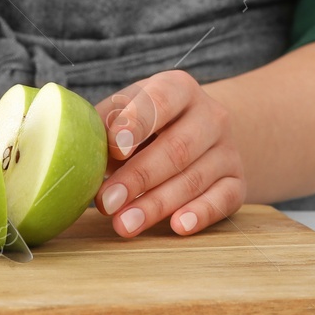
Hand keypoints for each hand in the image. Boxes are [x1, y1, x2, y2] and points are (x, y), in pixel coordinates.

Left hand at [93, 71, 245, 237]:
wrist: (199, 134)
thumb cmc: (147, 124)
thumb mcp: (126, 111)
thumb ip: (105, 125)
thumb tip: (77, 148)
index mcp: (179, 88)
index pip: (162, 100)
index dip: (138, 123)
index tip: (115, 148)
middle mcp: (211, 116)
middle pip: (177, 148)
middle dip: (138, 178)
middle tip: (105, 202)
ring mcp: (228, 150)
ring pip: (195, 178)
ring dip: (157, 204)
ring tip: (124, 224)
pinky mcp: (237, 181)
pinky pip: (224, 199)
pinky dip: (201, 213)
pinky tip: (178, 225)